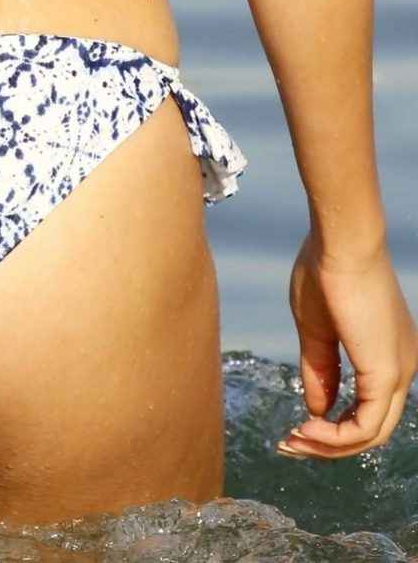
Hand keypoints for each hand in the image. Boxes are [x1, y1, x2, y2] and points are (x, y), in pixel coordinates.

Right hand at [279, 230, 417, 458]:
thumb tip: (316, 409)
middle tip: (288, 445)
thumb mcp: (315, 333)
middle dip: (327, 446)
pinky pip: (366, 424)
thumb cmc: (324, 276)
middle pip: (371, 430)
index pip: (366, 410)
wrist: (340, 245)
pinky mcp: (387, 371)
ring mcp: (399, 370)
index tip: (292, 429)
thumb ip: (319, 372)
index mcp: (387, 354)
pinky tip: (306, 428)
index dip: (329, 429)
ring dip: (328, 446)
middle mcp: (402, 367)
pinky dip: (335, 436)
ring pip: (371, 434)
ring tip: (293, 439)